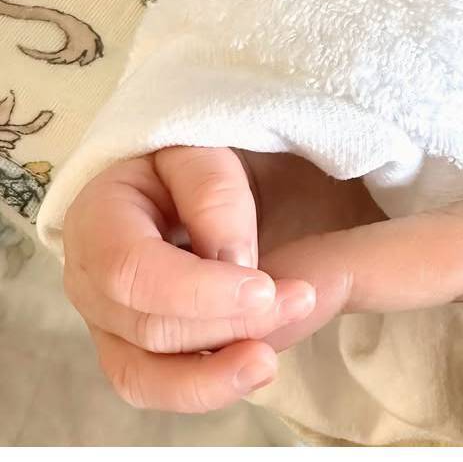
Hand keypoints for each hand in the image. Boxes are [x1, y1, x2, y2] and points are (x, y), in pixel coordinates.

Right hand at [62, 147, 316, 411]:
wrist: (178, 180)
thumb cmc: (187, 160)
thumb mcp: (200, 148)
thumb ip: (214, 196)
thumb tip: (234, 267)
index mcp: (96, 219)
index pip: (131, 271)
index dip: (197, 290)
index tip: (265, 288)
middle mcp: (88, 281)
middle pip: (149, 327)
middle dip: (227, 323)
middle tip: (300, 300)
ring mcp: (106, 323)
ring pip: (148, 375)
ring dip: (216, 374)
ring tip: (270, 361)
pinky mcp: (133, 351)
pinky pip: (160, 388)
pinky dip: (208, 385)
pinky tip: (253, 368)